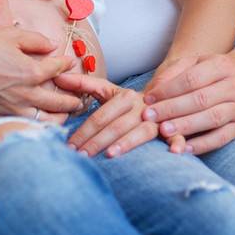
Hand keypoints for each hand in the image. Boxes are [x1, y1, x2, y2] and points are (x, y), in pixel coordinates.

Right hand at [0, 28, 81, 118]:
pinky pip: (20, 126)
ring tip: (62, 118)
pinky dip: (32, 127)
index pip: (58, 70)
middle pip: (58, 103)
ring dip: (56, 120)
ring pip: (42, 121)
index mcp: (32, 73)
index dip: (66, 65)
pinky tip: (34, 125)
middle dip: (72, 103)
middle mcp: (25, 95)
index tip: (70, 63)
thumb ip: (36, 40)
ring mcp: (10, 109)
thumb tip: (52, 45)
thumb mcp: (11, 34)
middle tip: (79, 103)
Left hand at [59, 73, 176, 157]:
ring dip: (127, 143)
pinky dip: (177, 143)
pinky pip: (177, 136)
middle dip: (96, 142)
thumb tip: (57, 76)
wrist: (162, 101)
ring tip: (110, 156)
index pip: (100, 116)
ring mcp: (159, 119)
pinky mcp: (173, 130)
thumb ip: (83, 84)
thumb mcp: (107, 90)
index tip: (70, 146)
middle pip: (116, 126)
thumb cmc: (127, 103)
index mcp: (125, 97)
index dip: (84, 131)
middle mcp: (142, 107)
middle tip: (79, 157)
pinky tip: (173, 153)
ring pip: (141, 132)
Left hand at [141, 53, 234, 154]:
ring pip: (212, 118)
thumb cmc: (212, 72)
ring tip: (164, 131)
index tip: (148, 99)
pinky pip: (222, 138)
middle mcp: (233, 87)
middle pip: (201, 99)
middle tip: (150, 117)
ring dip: (186, 126)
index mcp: (221, 66)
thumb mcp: (194, 62)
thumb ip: (173, 73)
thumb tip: (153, 91)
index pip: (192, 79)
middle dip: (172, 109)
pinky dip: (203, 145)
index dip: (168, 90)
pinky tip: (184, 148)